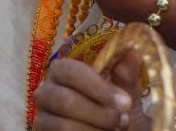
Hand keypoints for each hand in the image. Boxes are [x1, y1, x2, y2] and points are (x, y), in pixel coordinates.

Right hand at [32, 55, 146, 130]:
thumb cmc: (118, 113)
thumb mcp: (126, 97)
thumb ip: (125, 78)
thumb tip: (132, 53)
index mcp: (62, 71)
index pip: (71, 72)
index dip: (98, 87)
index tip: (125, 102)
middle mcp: (46, 91)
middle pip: (65, 101)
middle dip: (99, 113)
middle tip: (123, 121)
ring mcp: (42, 117)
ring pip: (63, 125)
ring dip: (94, 130)